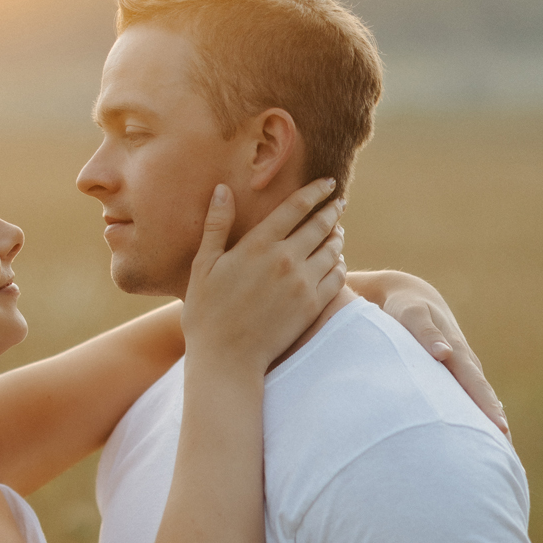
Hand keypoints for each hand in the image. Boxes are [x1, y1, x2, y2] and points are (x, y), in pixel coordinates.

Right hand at [181, 178, 345, 370]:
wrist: (226, 359)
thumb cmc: (207, 313)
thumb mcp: (204, 266)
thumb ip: (216, 226)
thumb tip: (221, 189)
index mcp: (258, 244)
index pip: (296, 206)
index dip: (316, 191)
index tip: (327, 183)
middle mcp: (285, 259)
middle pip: (320, 225)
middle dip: (332, 210)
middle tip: (338, 203)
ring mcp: (302, 283)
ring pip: (332, 250)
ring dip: (336, 237)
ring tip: (336, 232)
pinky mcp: (312, 306)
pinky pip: (337, 277)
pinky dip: (339, 265)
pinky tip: (335, 262)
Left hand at [349, 270, 508, 435]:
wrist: (411, 299)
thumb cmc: (406, 309)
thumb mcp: (412, 315)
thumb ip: (426, 333)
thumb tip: (444, 353)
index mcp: (457, 352)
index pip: (475, 385)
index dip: (487, 406)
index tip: (499, 428)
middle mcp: (464, 363)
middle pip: (482, 396)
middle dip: (493, 420)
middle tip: (506, 447)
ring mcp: (460, 370)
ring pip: (477, 399)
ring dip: (487, 421)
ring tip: (500, 448)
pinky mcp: (452, 376)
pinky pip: (466, 398)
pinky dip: (474, 415)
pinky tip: (481, 434)